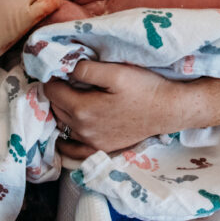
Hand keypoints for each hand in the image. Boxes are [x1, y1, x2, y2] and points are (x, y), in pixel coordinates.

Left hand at [45, 61, 175, 158]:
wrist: (167, 110)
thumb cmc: (143, 88)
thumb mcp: (115, 72)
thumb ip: (86, 70)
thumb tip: (66, 70)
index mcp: (83, 109)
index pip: (52, 92)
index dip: (53, 78)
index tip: (61, 71)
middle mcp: (83, 129)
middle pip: (55, 109)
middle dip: (57, 94)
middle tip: (66, 81)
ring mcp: (92, 142)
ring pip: (62, 125)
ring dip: (61, 111)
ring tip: (70, 98)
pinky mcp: (101, 148)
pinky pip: (73, 150)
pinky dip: (64, 141)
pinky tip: (64, 132)